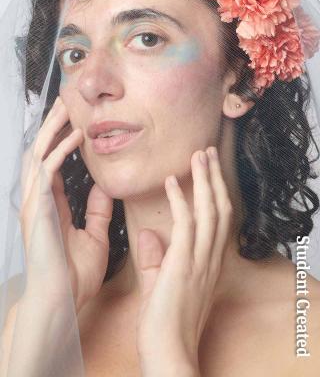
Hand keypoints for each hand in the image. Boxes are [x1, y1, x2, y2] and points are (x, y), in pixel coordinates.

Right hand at [21, 96, 112, 312]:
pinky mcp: (37, 209)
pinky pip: (47, 172)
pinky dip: (61, 152)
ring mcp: (33, 203)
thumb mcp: (94, 235)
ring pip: (39, 155)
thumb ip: (97, 210)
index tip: (75, 121)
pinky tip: (75, 137)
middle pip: (41, 152)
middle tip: (67, 103)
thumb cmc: (75, 274)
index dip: (61, 140)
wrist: (62, 301)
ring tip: (67, 109)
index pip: (52, 163)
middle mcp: (37, 199)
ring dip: (53, 130)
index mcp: (50, 205)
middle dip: (52, 126)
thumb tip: (104, 187)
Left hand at [136, 147, 231, 373]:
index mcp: (208, 263)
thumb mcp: (163, 286)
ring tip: (199, 155)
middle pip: (220, 208)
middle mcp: (210, 259)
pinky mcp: (183, 265)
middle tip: (207, 152)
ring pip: (209, 211)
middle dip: (214, 178)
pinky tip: (173, 181)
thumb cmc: (166, 324)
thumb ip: (157, 258)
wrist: (169, 354)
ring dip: (205, 180)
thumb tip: (148, 234)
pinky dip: (181, 200)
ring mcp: (200, 261)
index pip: (218, 220)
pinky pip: (186, 225)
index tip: (208, 171)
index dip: (215, 192)